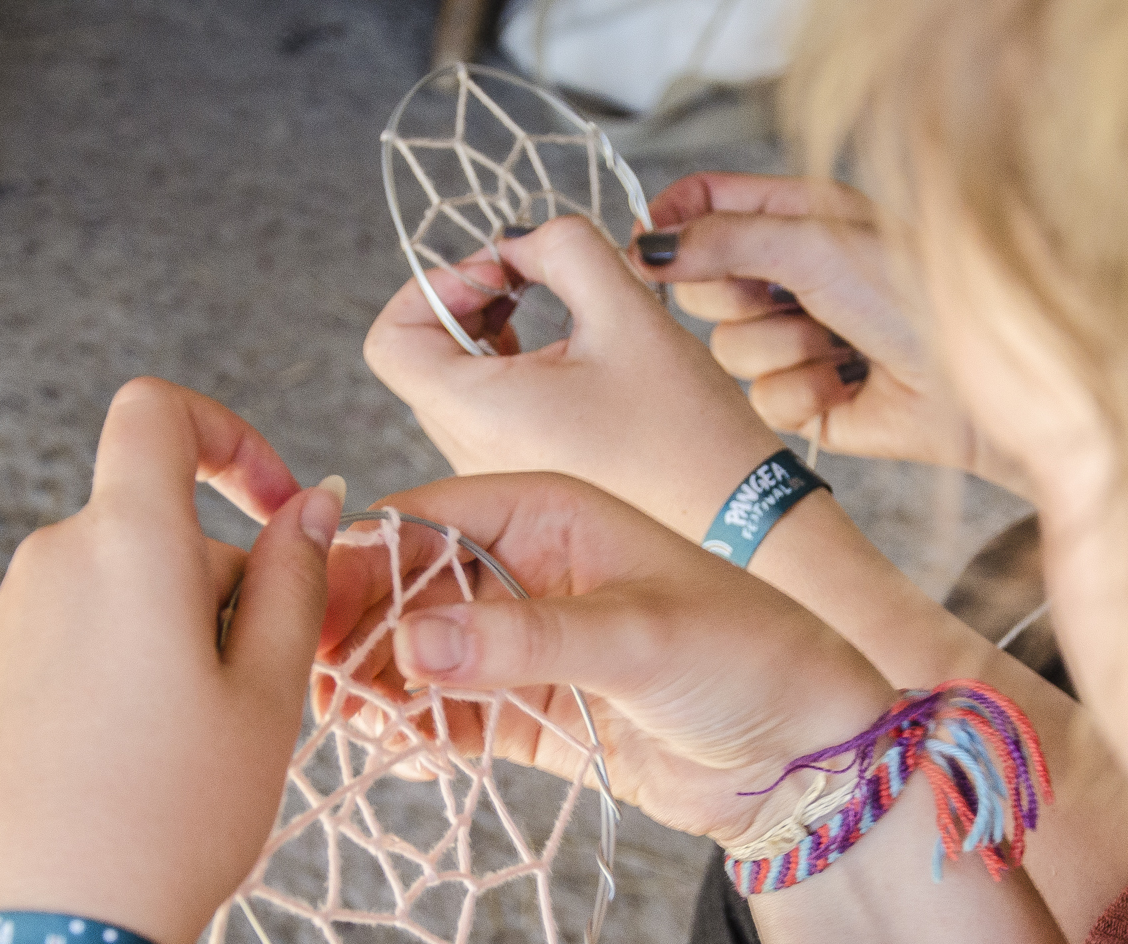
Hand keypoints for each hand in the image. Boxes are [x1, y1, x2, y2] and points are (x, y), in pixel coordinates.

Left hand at [0, 378, 341, 943]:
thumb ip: (294, 582)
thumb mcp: (270, 699)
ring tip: (191, 759)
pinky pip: (58, 657)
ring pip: (107, 599)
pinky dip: (107, 688)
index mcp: (124, 545)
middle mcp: (43, 567)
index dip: (227, 436)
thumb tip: (309, 502)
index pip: (156, 413)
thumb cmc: (173, 818)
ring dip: (164, 643)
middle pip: (149, 531)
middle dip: (220, 588)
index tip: (275, 508)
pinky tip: (125, 786)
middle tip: (261, 698)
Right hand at [319, 473, 896, 846]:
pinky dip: (416, 732)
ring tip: (341, 725)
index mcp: (546, 511)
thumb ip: (526, 640)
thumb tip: (410, 645)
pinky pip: (448, 715)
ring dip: (374, 687)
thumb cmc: (749, 656)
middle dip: (353, 632)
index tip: (307, 617)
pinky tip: (397, 753)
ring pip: (416, 657)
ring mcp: (521, 643)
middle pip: (403, 590)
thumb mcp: (640, 636)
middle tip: (311, 684)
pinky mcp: (529, 712)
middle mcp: (522, 568)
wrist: (808, 753)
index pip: (420, 522)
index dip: (358, 564)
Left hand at [363, 217, 783, 537]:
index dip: (431, 288)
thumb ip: (562, 247)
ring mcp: (493, 475)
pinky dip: (510, 374)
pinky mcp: (525, 482)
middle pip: (419, 360)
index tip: (502, 274)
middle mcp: (469, 454)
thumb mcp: (627, 310)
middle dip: (466, 304)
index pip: (389, 340)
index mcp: (478, 412)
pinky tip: (569, 360)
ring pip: (453, 388)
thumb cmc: (686, 429)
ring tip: (553, 317)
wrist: (738, 518)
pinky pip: (486, 417)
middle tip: (530, 282)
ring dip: (488, 338)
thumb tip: (519, 242)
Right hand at [633, 172, 1029, 494]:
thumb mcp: (811, 243)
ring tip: (839, 345)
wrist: (973, 382)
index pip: (703, 205)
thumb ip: (721, 239)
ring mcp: (793, 342)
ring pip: (726, 352)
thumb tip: (645, 245)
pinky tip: (846, 385)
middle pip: (701, 286)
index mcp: (795, 220)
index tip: (650, 244)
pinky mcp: (804, 403)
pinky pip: (760, 401)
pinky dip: (801, 394)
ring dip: (782, 350)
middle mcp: (790, 278)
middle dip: (740, 297)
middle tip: (790, 296)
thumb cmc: (913, 292)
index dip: (671, 223)